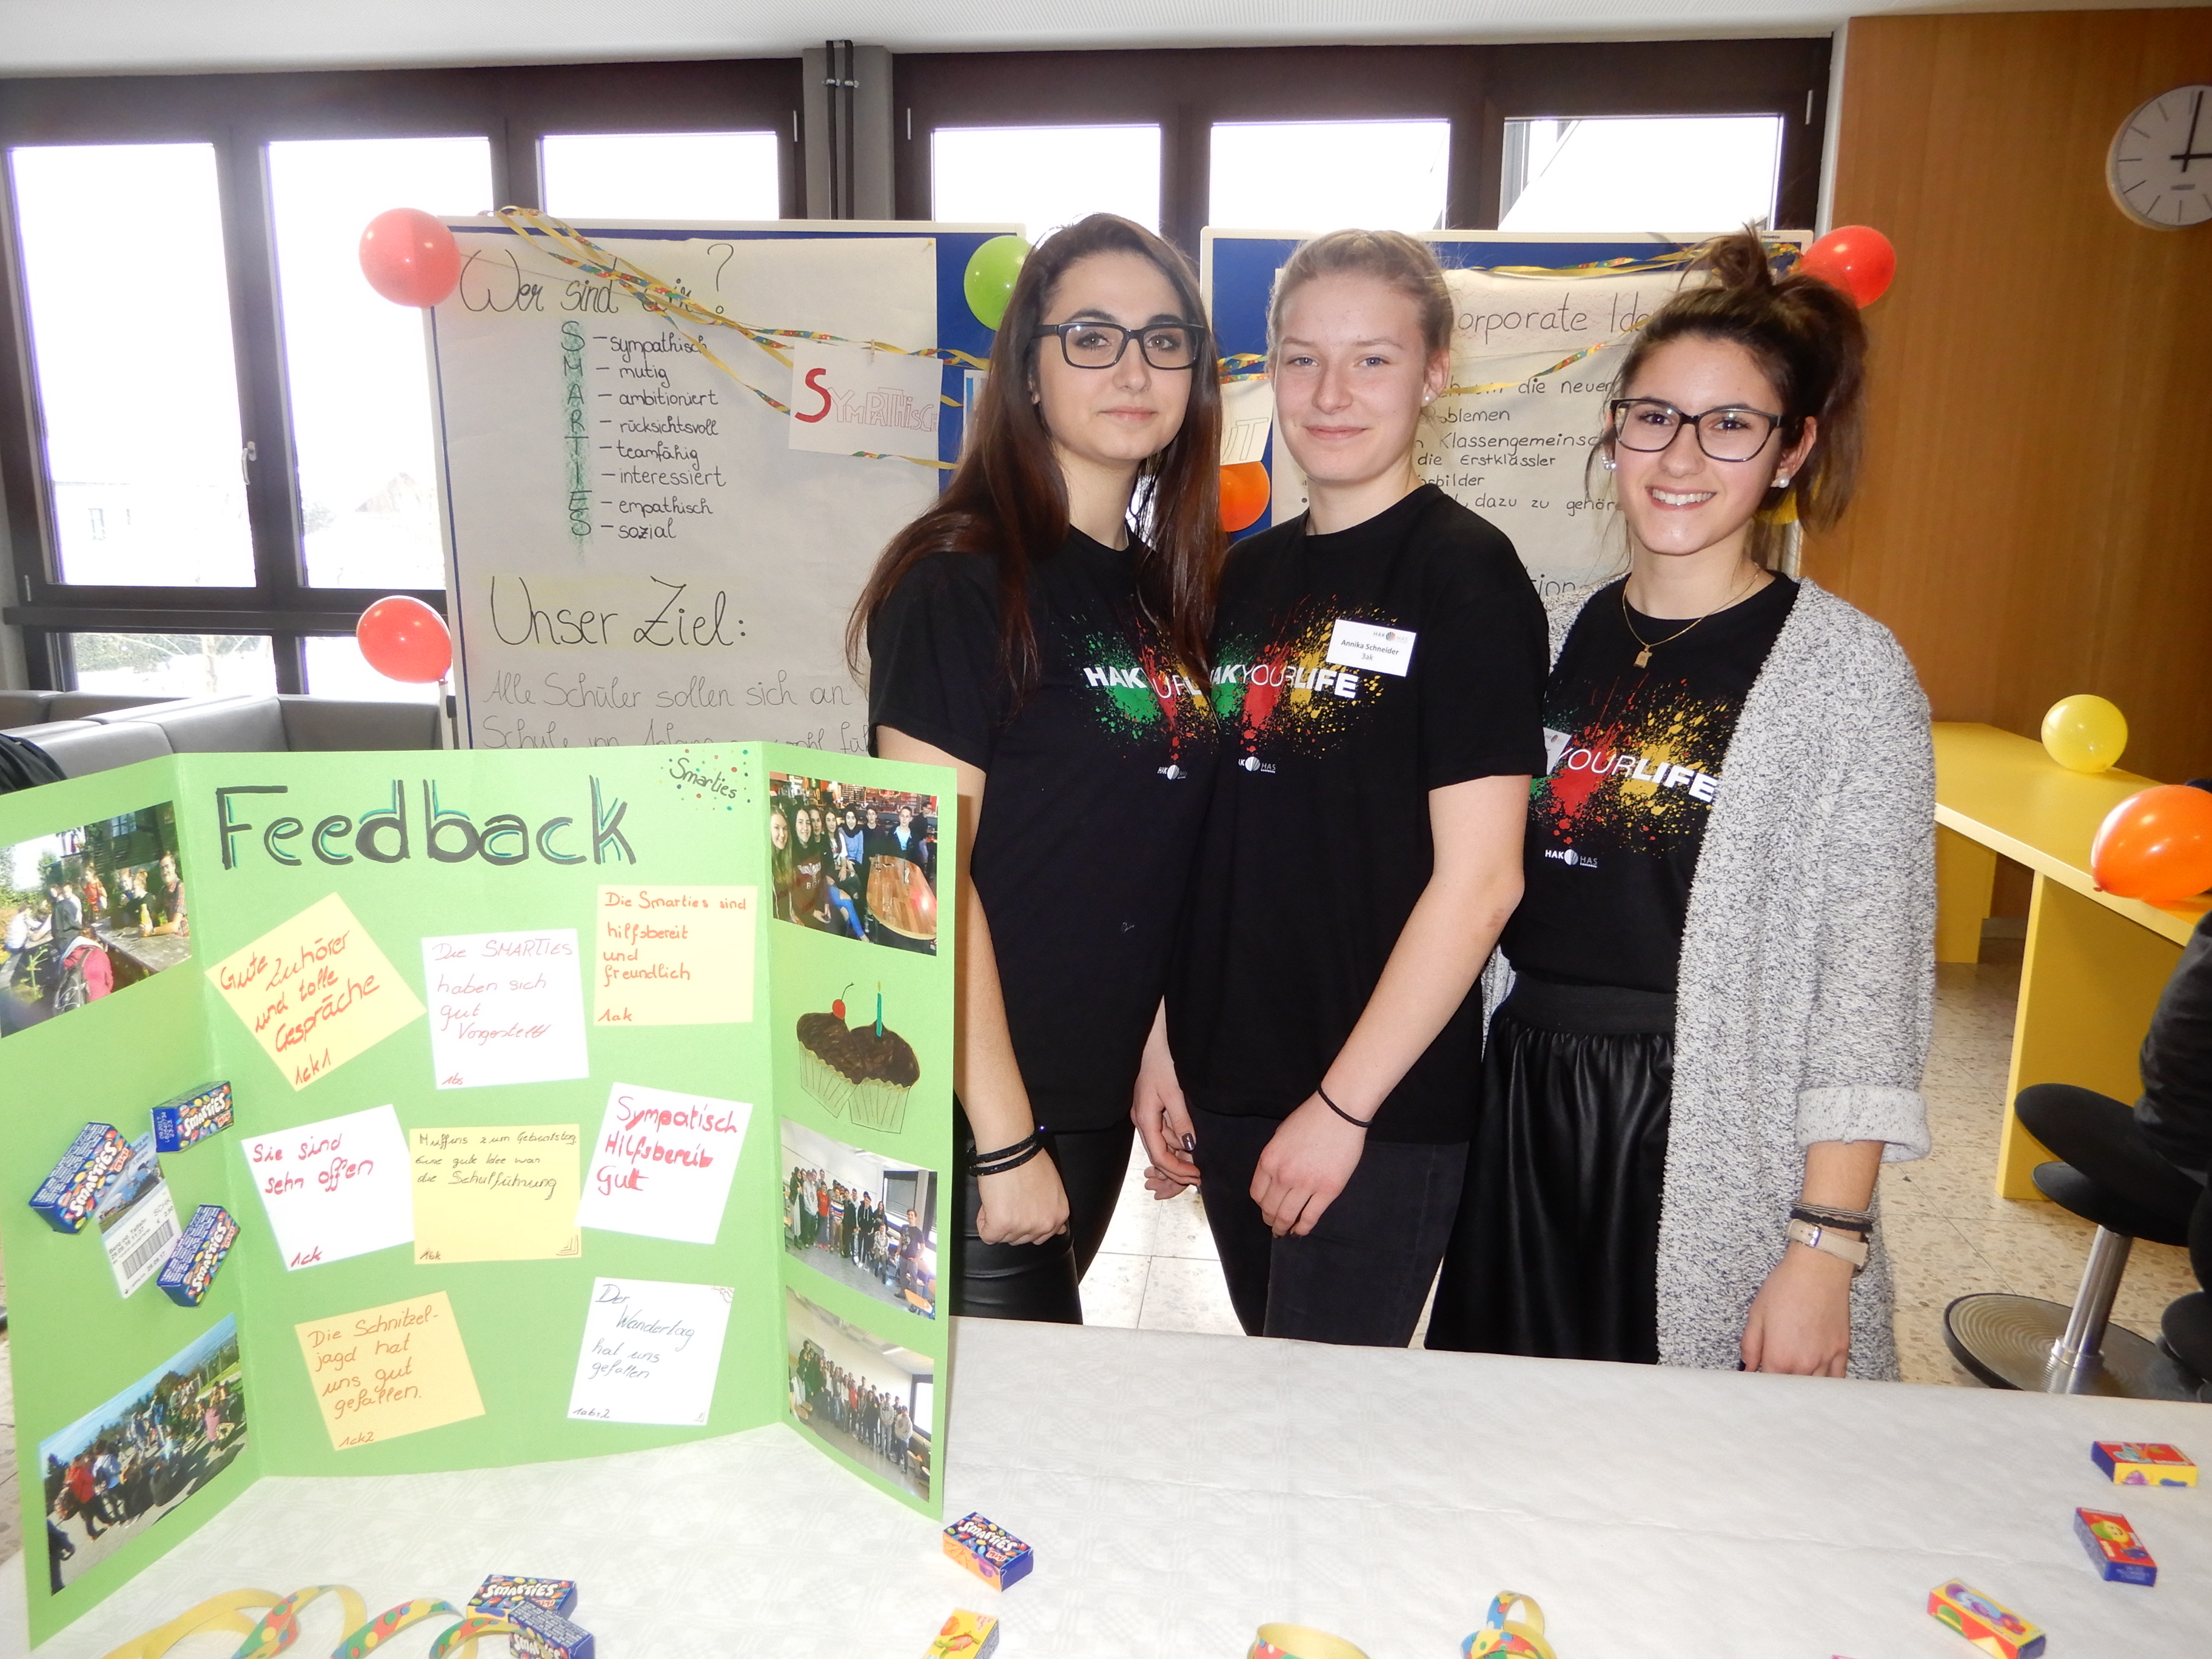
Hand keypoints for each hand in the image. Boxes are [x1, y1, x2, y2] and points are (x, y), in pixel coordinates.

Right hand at [974, 1151, 1069, 1246]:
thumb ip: (1052, 1209)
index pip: (1042, 1236)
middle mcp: (1044, 1225)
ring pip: (1004, 1237)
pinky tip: (990, 1203)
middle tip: (1009, 1199)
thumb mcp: (1053, 1187)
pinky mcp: (1002, 1226)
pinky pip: (987, 1235)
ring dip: (997, 1221)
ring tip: (1000, 1197)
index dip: (1026, 1220)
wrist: (1011, 1149)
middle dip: (1012, 1223)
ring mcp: (1023, 1227)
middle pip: (1021, 1239)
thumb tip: (1060, 1230)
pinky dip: (983, 1222)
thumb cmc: (1029, 1160)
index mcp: (1059, 1214)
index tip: (1020, 1209)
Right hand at [1132, 1030, 1199, 1196]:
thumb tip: (1190, 1147)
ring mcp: (1145, 1113)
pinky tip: (1190, 1143)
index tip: (1197, 1177)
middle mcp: (1141, 1119)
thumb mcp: (1174, 1092)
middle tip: (1200, 1176)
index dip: (1177, 1171)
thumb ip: (1181, 1121)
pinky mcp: (1151, 1106)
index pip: (1159, 1156)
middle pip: (1158, 1154)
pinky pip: (1163, 1130)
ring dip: (1179, 1154)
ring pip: (1162, 1143)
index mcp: (1144, 1118)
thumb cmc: (1161, 1059)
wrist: (1151, 1038)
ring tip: (1199, 1161)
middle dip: (1178, 1168)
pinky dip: (1176, 1140)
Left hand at [1251, 1095, 1367, 1236]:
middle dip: (1270, 1220)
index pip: (1257, 1193)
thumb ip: (1274, 1160)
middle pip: (1270, 1208)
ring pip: (1288, 1216)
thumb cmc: (1310, 1119)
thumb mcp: (1280, 1137)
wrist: (1338, 1113)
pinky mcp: (1328, 1190)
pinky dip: (1303, 1228)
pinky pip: (1310, 1216)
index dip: (1261, 1205)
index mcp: (1269, 1160)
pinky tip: (1300, 1230)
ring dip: (1283, 1227)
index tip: (1265, 1208)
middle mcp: (1283, 1176)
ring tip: (1285, 1231)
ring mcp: (1306, 1184)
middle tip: (1273, 1225)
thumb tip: (1273, 1181)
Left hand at [1741, 1244, 1855, 1375]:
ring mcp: (1826, 1360)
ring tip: (1794, 1380)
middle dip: (1781, 1387)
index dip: (1760, 1385)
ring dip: (1803, 1387)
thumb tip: (1747, 1368)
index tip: (1757, 1380)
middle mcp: (1805, 1365)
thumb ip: (1750, 1346)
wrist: (1818, 1270)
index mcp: (1780, 1358)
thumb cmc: (1785, 1288)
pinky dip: (1827, 1383)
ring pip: (1814, 1388)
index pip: (1768, 1387)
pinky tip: (1818, 1381)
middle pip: (1791, 1390)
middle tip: (1774, 1378)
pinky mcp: (1842, 1351)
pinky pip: (1837, 1378)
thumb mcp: (1756, 1314)